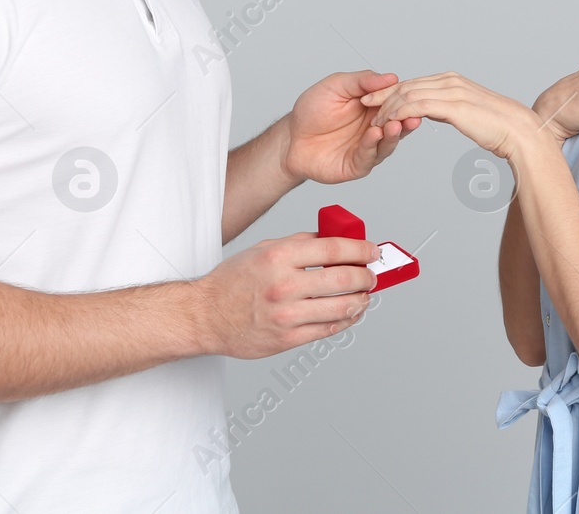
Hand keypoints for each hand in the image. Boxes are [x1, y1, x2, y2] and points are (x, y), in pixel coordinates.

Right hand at [194, 232, 379, 358]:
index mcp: (278, 257)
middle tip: (371, 275)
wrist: (206, 316)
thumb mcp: (263, 249)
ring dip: (361, 300)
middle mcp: (284, 285)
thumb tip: (333, 240)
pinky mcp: (287, 338)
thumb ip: (298, 243)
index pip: (333, 248)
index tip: (372, 251)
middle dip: (367, 276)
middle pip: (344, 278)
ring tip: (364, 295)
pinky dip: (346, 320)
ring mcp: (286, 314)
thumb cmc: (232, 282)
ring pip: (341, 307)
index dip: (360, 249)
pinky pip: (328, 329)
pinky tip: (349, 312)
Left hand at [281, 70, 422, 184]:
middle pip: (398, 124)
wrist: (291, 137)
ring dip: (393, 134)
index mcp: (373, 107)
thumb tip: (390, 76)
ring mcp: (368, 147)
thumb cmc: (311, 111)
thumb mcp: (336, 86)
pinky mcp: (358, 165)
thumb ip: (362, 81)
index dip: (404, 98)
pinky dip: (373, 145)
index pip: (396, 102)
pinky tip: (374, 135)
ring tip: (394, 124)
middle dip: (405, 118)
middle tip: (411, 112)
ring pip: (388, 142)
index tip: (410, 93)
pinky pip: (369, 156)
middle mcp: (375, 127)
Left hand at [361, 72, 538, 161]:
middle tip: (364, 103)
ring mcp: (451, 92)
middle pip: (406, 85)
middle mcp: (450, 82)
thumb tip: (432, 110)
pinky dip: (399, 113)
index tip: (374, 98)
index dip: (391, 90)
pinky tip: (389, 123)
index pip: (414, 82)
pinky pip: (417, 107)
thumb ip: (448, 107)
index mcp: (452, 81)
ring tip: (373, 118)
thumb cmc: (497, 127)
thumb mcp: (467, 112)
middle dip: (382, 94)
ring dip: (388, 106)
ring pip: (408, 94)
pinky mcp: (452, 106)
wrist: (518, 132)